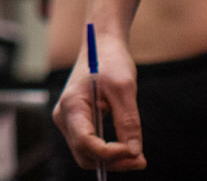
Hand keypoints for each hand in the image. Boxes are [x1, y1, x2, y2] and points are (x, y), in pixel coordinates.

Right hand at [54, 30, 144, 171]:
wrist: (101, 44)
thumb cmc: (110, 60)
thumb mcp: (124, 88)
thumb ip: (128, 121)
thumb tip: (134, 152)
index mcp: (71, 105)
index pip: (86, 142)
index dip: (110, 154)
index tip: (135, 153)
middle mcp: (65, 116)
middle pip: (84, 154)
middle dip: (112, 162)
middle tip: (141, 161)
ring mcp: (69, 120)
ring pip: (87, 154)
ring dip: (111, 161)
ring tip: (138, 157)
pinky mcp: (78, 121)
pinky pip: (91, 145)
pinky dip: (108, 153)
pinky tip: (128, 149)